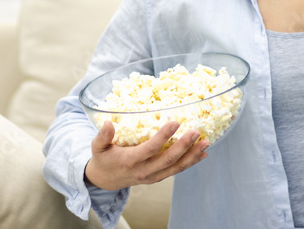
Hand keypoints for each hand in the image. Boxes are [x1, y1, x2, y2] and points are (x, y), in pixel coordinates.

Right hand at [83, 121, 208, 190]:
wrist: (105, 181)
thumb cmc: (103, 160)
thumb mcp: (97, 147)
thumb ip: (102, 136)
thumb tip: (108, 124)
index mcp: (130, 161)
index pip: (150, 149)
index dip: (163, 137)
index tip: (175, 122)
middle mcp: (144, 171)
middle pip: (168, 159)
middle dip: (184, 146)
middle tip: (196, 132)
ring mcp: (152, 176)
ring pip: (176, 167)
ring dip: (192, 156)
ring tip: (206, 143)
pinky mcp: (157, 177)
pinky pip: (176, 170)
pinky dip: (190, 163)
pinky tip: (202, 154)